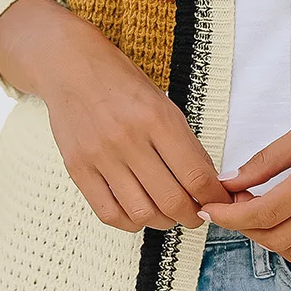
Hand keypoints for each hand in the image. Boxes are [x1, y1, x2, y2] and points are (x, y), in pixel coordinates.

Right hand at [0, 0, 230, 231]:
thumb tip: (208, 184)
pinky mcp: (77, 168)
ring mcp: (100, 155)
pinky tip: (140, 214)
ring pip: (142, 213)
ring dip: (163, 222)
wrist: (70, 66)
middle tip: (197, 214)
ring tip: (169, 215)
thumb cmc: (123, 85)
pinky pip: (109, 213)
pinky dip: (131, 223)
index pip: (196, 176)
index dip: (214, 198)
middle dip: (193, 216)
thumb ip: (184, 144)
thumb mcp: (163, 104)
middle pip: (172, 201)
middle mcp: (128, 139)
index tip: (219, 202)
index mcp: (157, 119)